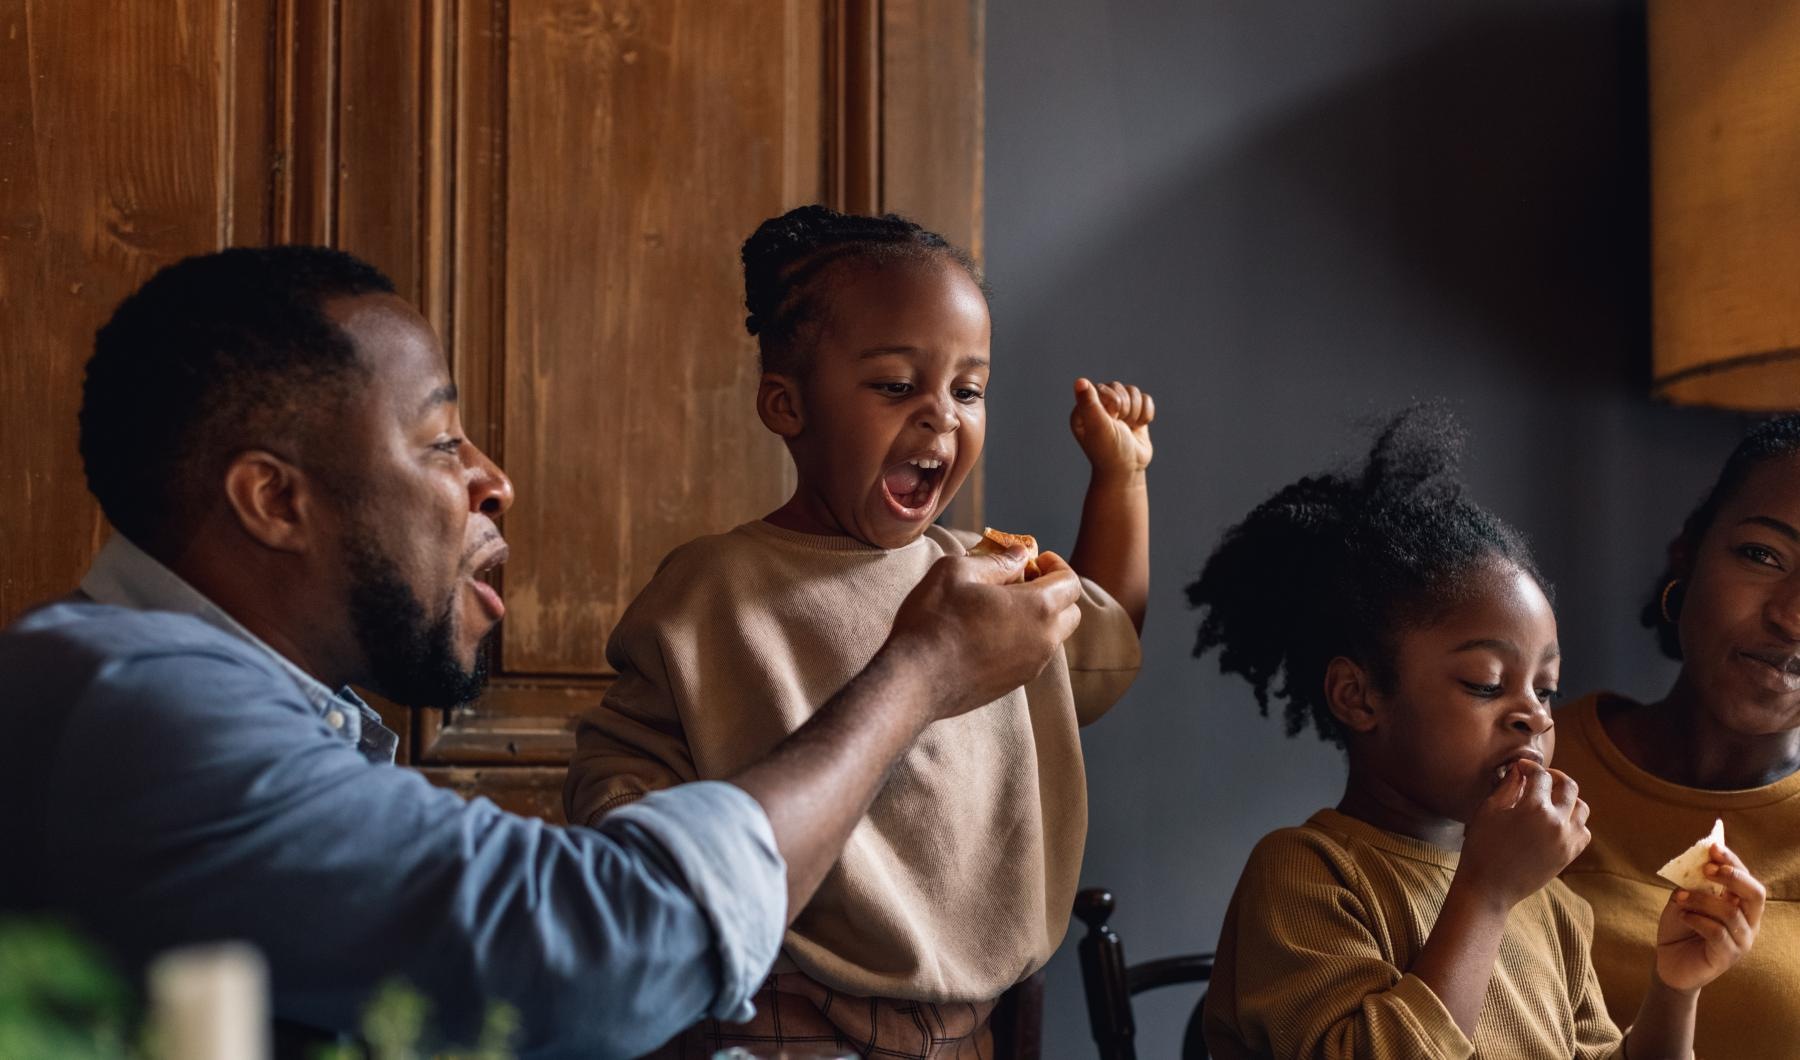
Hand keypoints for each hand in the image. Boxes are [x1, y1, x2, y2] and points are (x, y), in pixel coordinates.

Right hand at [884, 548, 1083, 720]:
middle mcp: (1044, 641)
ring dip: (1038, 618)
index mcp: (1038, 608)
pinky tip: (989, 632)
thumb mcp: (957, 572)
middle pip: (1070, 613)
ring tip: (1001, 607)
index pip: (1071, 583)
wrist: (914, 680)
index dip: (1056, 566)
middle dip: (1054, 593)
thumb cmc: (933, 620)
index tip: (1034, 560)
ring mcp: (1030, 666)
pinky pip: (1032, 656)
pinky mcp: (1014, 684)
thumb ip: (997, 561)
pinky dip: (1023, 640)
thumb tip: (1019, 556)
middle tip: (1021, 581)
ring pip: (1052, 637)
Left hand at [1070, 378, 1153, 476]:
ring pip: (1133, 391)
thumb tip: (1080, 381)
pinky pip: (1145, 398)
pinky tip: (1138, 427)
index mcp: (1083, 409)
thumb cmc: (1110, 452)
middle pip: (1119, 387)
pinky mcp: (1133, 412)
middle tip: (1120, 427)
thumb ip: (1089, 404)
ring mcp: (1116, 408)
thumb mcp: (1098, 428)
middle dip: (1126, 409)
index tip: (1112, 419)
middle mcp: (1098, 406)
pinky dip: (1146, 414)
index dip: (1113, 402)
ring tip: (1128, 429)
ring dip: (1135, 413)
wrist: (1128, 471)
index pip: (1103, 388)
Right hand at [1455, 762, 1590, 910]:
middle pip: (1569, 786)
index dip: (1530, 766)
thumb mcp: (1489, 811)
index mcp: (1534, 807)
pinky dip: (1574, 822)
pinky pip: (1583, 831)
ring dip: (1568, 799)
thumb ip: (1508, 787)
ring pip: (1581, 808)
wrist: (1490, 888)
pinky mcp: (1569, 855)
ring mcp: (1567, 840)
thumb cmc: (1482, 847)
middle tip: (1539, 778)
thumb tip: (1520, 771)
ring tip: (1550, 801)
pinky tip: (1556, 823)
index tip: (1520, 767)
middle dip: (1554, 777)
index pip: (1541, 775)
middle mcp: (1557, 822)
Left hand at [1654, 841, 1764, 991]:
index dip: (1732, 861)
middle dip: (1732, 876)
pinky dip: (1697, 919)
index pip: (1747, 879)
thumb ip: (1694, 882)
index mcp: (1741, 905)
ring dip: (1701, 899)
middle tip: (1706, 869)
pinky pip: (1717, 932)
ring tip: (1679, 898)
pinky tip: (1683, 917)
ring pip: (1730, 912)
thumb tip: (1700, 858)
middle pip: (1756, 894)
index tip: (1713, 847)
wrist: (1669, 961)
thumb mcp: (1684, 898)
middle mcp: (1748, 922)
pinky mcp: (1728, 957)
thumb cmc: (1680, 927)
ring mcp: (1741, 941)